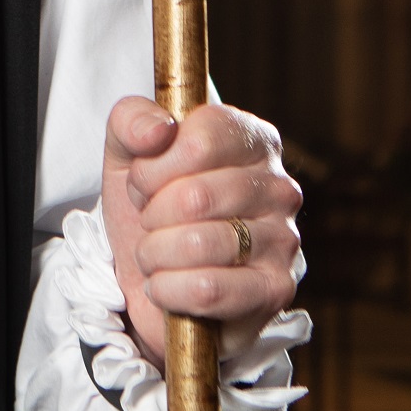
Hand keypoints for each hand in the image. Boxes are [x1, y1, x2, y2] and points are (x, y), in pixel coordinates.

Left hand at [100, 96, 302, 369]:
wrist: (153, 272)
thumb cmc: (150, 202)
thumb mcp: (127, 151)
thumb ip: (131, 122)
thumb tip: (158, 130)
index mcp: (251, 138)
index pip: (201, 139)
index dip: (155, 166)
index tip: (144, 181)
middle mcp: (279, 186)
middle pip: (195, 196)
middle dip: (152, 214)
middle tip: (148, 220)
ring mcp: (284, 239)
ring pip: (199, 244)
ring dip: (155, 253)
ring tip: (154, 253)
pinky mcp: (276, 289)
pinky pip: (208, 289)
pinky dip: (169, 289)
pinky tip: (164, 285)